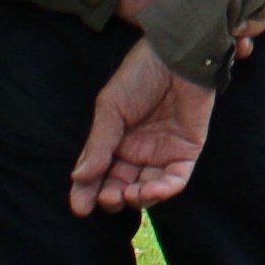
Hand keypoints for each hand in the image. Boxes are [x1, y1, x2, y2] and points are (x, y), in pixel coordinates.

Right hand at [68, 37, 216, 214]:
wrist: (178, 56)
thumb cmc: (140, 75)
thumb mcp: (111, 108)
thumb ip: (98, 144)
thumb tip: (78, 178)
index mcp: (114, 140)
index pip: (97, 173)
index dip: (87, 192)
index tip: (79, 208)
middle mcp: (136, 151)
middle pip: (120, 186)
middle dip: (111, 198)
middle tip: (107, 198)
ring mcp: (161, 153)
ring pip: (147, 190)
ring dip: (136, 199)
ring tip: (126, 195)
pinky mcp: (186, 152)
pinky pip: (175, 180)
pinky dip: (163, 192)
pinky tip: (148, 190)